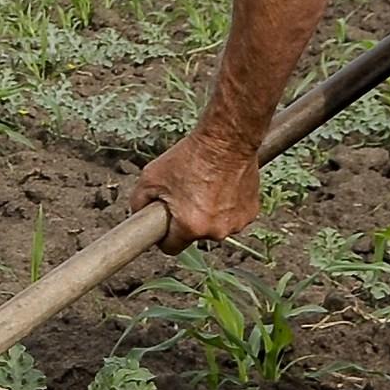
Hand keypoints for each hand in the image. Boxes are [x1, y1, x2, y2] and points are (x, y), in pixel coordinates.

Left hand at [134, 126, 261, 246]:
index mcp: (190, 227)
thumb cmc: (188, 158)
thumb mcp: (150, 179)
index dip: (163, 236)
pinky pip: (231, 216)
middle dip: (186, 221)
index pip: (170, 248)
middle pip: (193, 236)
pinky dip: (225, 206)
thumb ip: (139, 203)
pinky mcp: (251, 212)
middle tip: (183, 196)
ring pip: (214, 226)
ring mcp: (237, 223)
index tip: (162, 224)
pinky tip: (220, 186)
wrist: (226, 141)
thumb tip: (139, 216)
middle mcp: (216, 231)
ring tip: (203, 187)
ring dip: (208, 214)